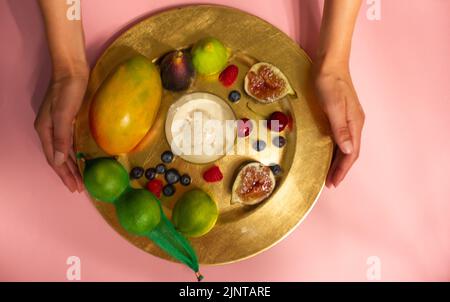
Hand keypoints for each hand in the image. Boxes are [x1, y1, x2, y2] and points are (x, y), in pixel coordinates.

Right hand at [34, 68, 88, 192]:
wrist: (72, 69)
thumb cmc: (68, 90)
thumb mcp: (63, 114)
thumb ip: (61, 138)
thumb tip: (59, 161)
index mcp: (45, 130)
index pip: (54, 159)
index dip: (64, 174)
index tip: (73, 187)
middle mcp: (49, 130)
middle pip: (58, 158)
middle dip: (67, 174)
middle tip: (78, 188)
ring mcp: (58, 125)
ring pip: (64, 151)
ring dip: (71, 166)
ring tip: (79, 179)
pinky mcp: (67, 120)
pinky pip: (69, 143)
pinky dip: (74, 154)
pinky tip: (80, 159)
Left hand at [313, 63, 364, 187]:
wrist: (329, 63)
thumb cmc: (329, 83)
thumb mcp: (333, 106)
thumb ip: (340, 128)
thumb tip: (349, 151)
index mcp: (354, 123)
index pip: (351, 153)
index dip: (343, 169)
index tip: (334, 183)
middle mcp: (354, 123)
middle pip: (350, 152)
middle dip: (341, 169)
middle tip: (330, 184)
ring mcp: (349, 119)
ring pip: (345, 146)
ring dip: (338, 161)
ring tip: (329, 174)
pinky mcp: (341, 115)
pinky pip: (341, 138)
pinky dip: (336, 150)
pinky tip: (328, 153)